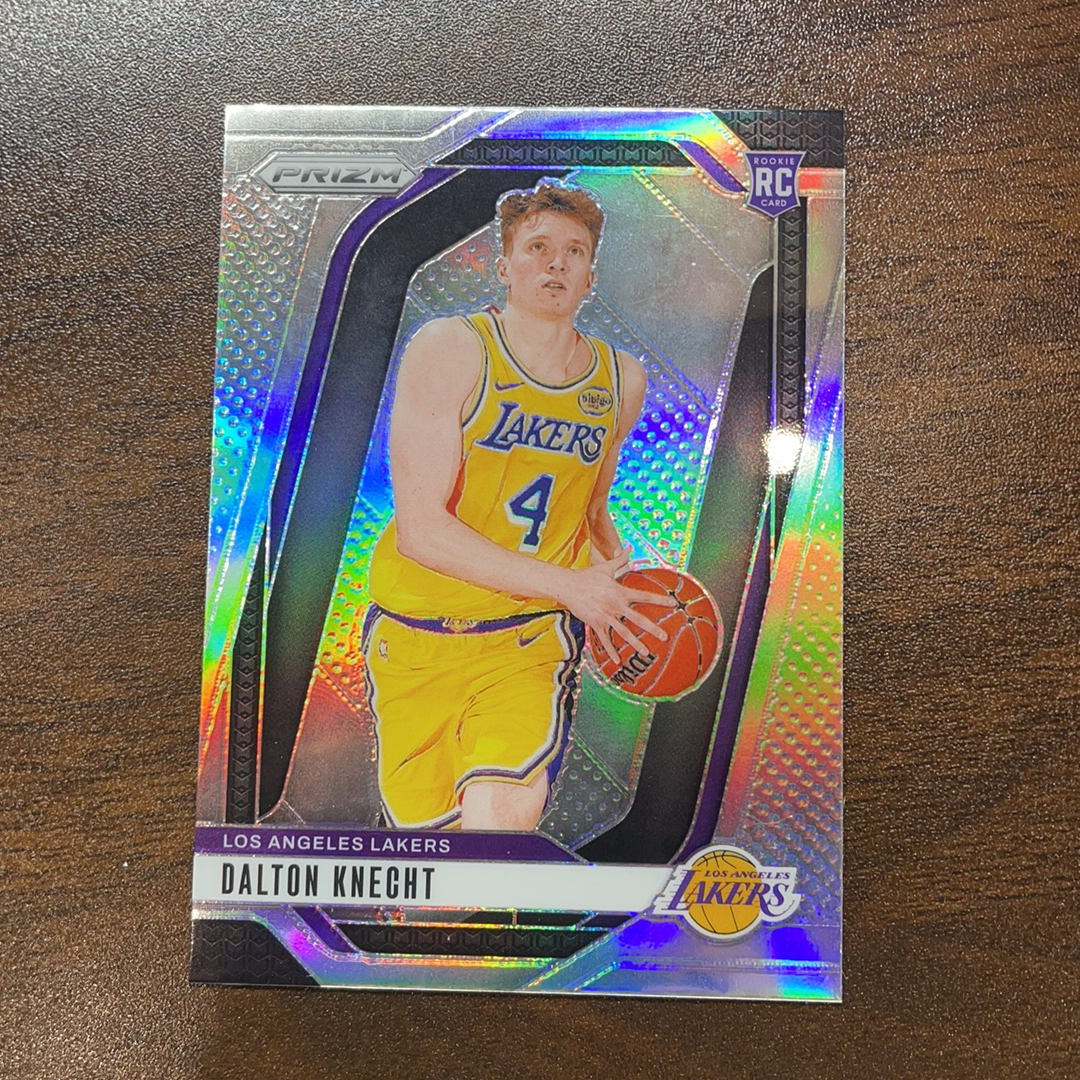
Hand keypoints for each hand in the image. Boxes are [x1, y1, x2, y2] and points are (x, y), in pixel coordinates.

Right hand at [560, 553, 674, 665]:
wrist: (568, 586)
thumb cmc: (587, 576)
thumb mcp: (605, 567)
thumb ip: (619, 559)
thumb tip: (628, 547)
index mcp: (620, 592)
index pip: (644, 596)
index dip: (659, 599)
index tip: (673, 603)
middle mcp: (615, 605)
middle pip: (637, 619)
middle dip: (652, 628)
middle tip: (664, 636)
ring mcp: (605, 616)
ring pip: (623, 632)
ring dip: (635, 643)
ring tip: (646, 652)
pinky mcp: (595, 624)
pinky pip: (605, 640)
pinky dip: (611, 651)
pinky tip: (617, 661)